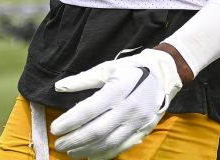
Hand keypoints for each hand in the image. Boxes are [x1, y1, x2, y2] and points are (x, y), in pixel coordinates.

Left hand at [50, 48, 182, 158]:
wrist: (164, 74)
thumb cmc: (132, 69)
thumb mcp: (107, 68)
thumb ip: (82, 79)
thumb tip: (59, 87)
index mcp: (117, 90)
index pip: (88, 111)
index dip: (69, 122)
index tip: (55, 128)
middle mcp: (128, 108)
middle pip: (96, 131)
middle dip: (74, 140)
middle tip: (59, 144)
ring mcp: (137, 122)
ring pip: (108, 143)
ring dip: (87, 150)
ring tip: (71, 151)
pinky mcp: (143, 130)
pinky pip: (122, 147)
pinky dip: (105, 154)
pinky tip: (91, 155)